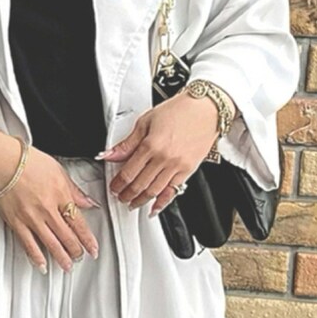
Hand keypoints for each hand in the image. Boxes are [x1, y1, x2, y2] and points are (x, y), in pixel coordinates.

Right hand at [0, 146, 100, 271]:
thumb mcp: (57, 170)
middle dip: (77, 250)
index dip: (88, 239)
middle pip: (67, 236)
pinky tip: (42, 264)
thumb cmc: (26, 161)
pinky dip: (37, 257)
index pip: (79, 223)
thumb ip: (74, 190)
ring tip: (67, 266)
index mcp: (61, 195)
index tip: (93, 248)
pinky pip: (29, 244)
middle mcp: (48, 209)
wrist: (0, 161)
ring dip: (62, 258)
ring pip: (52, 244)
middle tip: (81, 257)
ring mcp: (32, 218)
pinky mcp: (17, 223)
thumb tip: (88, 202)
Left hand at [98, 93, 221, 213]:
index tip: (114, 187)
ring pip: (154, 191)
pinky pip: (172, 192)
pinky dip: (161, 202)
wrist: (207, 109)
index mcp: (151, 144)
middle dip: (127, 194)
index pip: (128, 172)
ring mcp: (177, 166)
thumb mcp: (146, 121)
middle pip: (139, 185)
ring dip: (140, 200)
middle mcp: (164, 158)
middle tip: (120, 197)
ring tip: (132, 203)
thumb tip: (109, 154)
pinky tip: (154, 208)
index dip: (118, 183)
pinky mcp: (188, 170)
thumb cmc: (179, 110)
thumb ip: (127, 143)